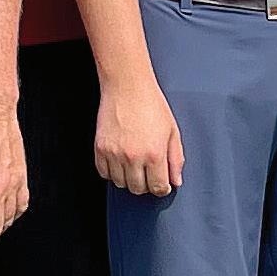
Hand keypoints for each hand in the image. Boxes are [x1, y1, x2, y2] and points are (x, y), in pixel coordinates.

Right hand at [96, 83, 185, 197]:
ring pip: (120, 183)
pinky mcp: (100, 148)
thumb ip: (176, 159)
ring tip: (134, 165)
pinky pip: (104, 173)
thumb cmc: (151, 105)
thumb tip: (176, 181)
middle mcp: (133, 156)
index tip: (162, 184)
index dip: (162, 188)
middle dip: (146, 185)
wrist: (127, 86)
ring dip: (129, 179)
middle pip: (138, 189)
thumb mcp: (172, 131)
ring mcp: (114, 153)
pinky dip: (112, 172)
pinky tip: (120, 161)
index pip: (158, 187)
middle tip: (149, 173)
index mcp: (154, 153)